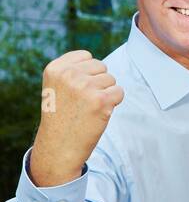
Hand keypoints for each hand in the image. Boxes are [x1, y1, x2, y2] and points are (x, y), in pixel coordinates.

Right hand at [29, 51, 123, 186]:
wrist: (59, 145)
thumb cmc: (61, 115)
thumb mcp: (57, 86)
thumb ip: (73, 70)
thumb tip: (98, 62)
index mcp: (55, 68)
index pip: (86, 56)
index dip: (87, 73)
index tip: (75, 90)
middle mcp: (69, 74)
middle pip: (101, 67)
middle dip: (98, 83)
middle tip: (82, 101)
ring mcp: (85, 86)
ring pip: (111, 79)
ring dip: (105, 93)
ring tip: (88, 108)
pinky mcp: (101, 100)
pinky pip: (120, 92)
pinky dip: (114, 102)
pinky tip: (99, 112)